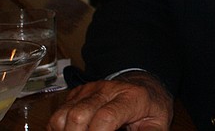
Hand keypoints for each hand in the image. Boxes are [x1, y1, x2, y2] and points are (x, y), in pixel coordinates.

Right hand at [48, 71, 172, 130]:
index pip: (106, 117)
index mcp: (131, 97)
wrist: (145, 87)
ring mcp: (90, 89)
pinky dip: (60, 129)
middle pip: (79, 115)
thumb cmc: (151, 108)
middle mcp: (108, 89)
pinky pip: (58, 113)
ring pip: (63, 114)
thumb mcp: (157, 124)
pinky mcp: (78, 93)